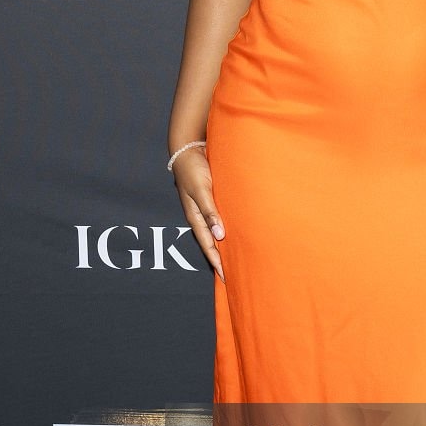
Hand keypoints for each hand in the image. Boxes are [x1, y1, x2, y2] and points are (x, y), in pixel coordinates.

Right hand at [172, 148, 225, 280]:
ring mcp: (206, 209)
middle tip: (233, 276)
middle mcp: (201, 216)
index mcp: (195, 217)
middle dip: (221, 259)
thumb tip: (219, 235)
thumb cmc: (193, 168)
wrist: (188, 148)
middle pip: (212, 243)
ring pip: (216, 233)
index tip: (226, 277)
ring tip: (236, 260)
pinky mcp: (212, 200)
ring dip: (225, 246)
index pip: (208, 245)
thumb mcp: (201, 190)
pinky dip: (226, 231)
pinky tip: (235, 235)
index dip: (217, 261)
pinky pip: (220, 220)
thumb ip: (210, 211)